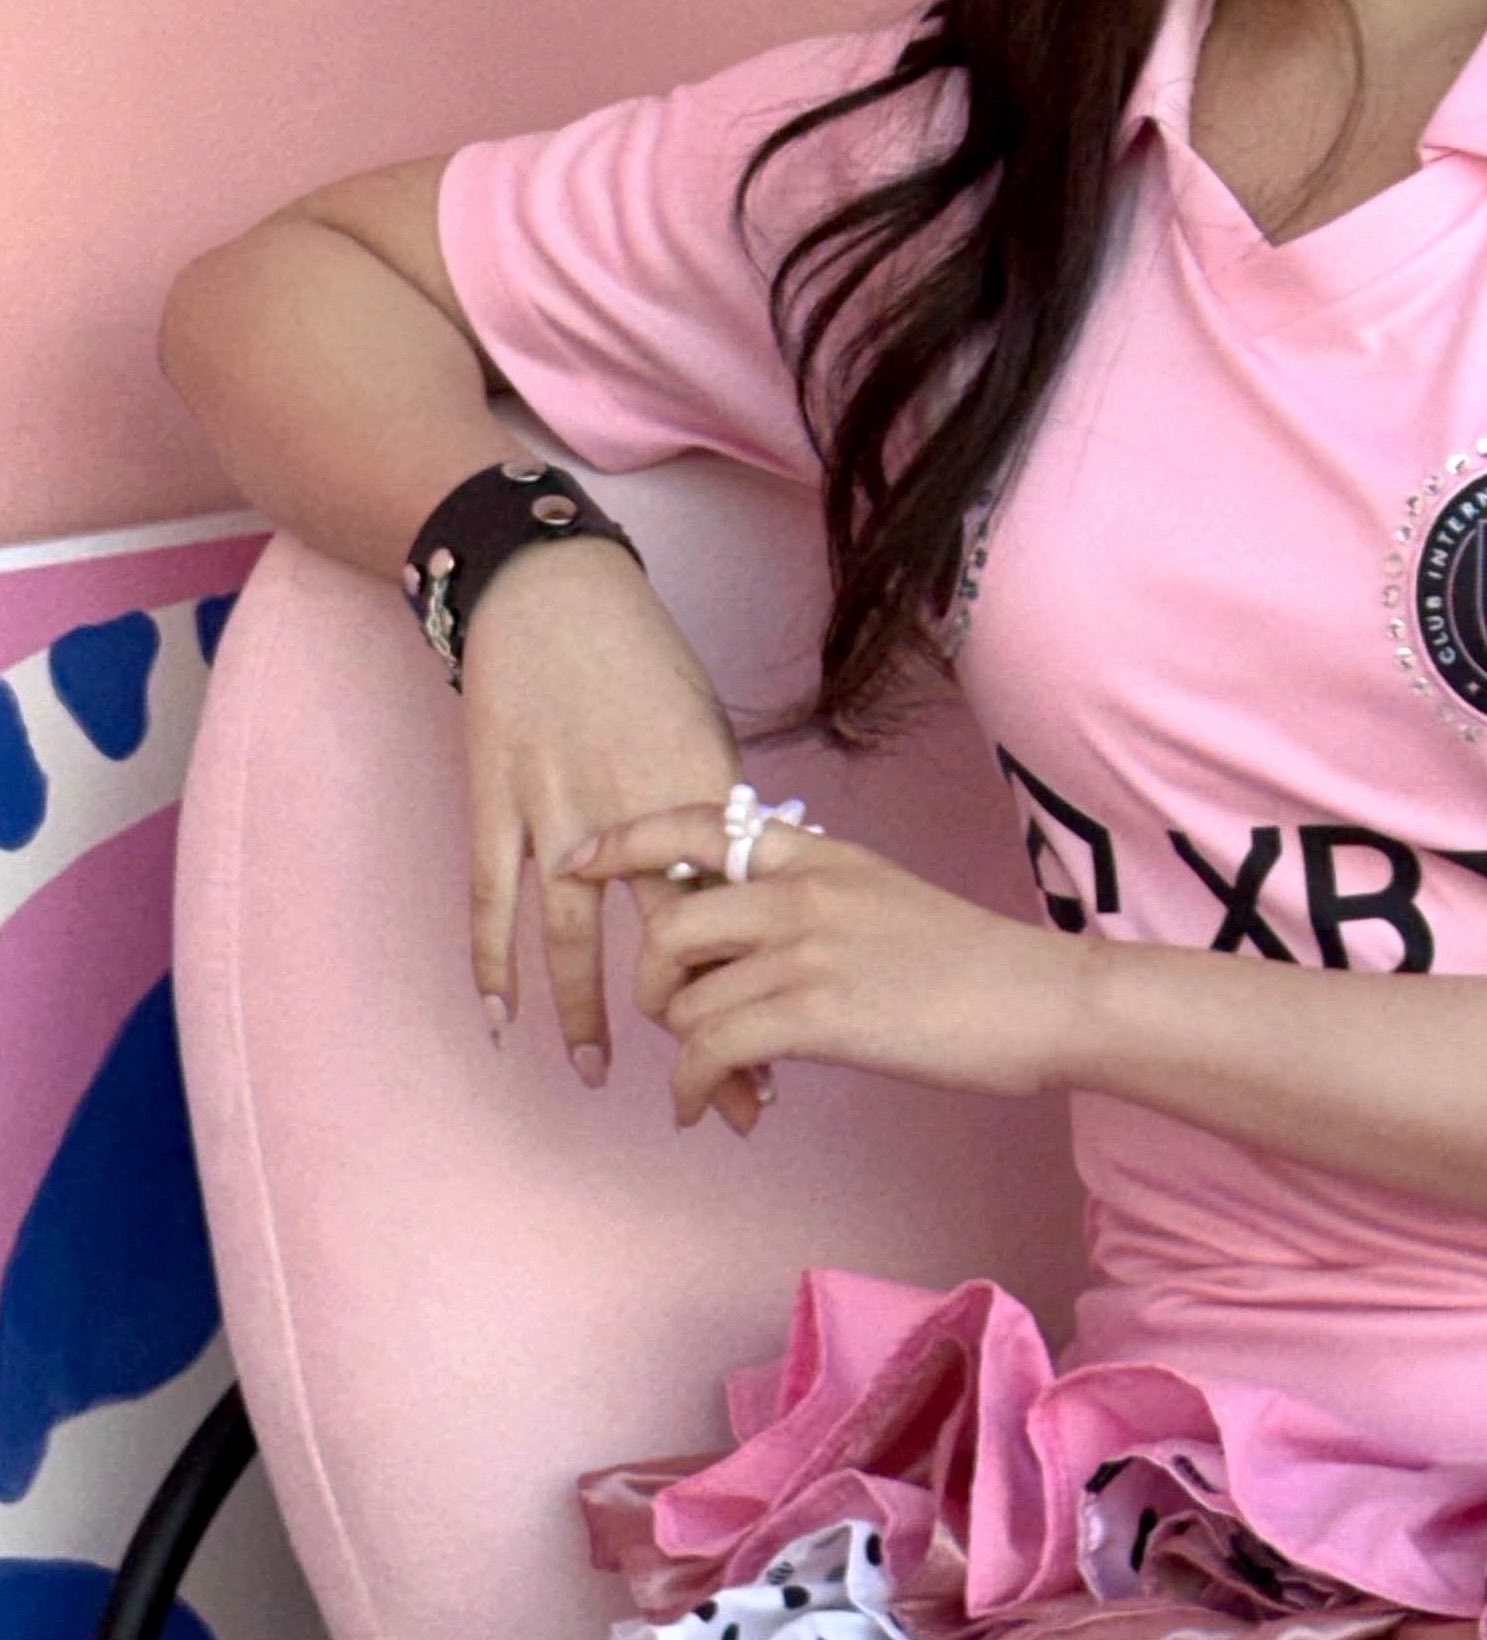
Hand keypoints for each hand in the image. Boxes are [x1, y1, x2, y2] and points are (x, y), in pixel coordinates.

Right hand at [458, 537, 765, 1132]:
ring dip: (589, 1013)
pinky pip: (491, 896)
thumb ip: (718, 808)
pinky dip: (492, 961)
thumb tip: (745, 881)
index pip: (739, 907)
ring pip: (572, 935)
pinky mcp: (495, 801)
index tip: (791, 1047)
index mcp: (698, 787)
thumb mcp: (703, 725)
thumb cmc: (639, 652)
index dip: (762, 982)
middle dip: (707, 1025)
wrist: (549, 587)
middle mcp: (629, 807)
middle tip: (737, 1103)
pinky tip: (501, 1019)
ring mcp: (554, 808)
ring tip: (608, 1076)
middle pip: (674, 939)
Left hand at [563, 802, 1090, 1128]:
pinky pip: (711, 1050)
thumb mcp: (878, 895)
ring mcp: (807, 948)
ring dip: (680, 1049)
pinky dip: (694, 1089)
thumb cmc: (966, 960)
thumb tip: (741, 934)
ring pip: (686, 997)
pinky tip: (711, 1110)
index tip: (580, 862)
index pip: (699, 822)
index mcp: (818, 852)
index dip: (624, 838)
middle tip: (678, 1021)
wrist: (1036, 997)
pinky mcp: (817, 1013)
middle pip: (668, 921)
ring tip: (710, 1077)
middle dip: (651, 983)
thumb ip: (808, 898)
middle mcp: (802, 887)